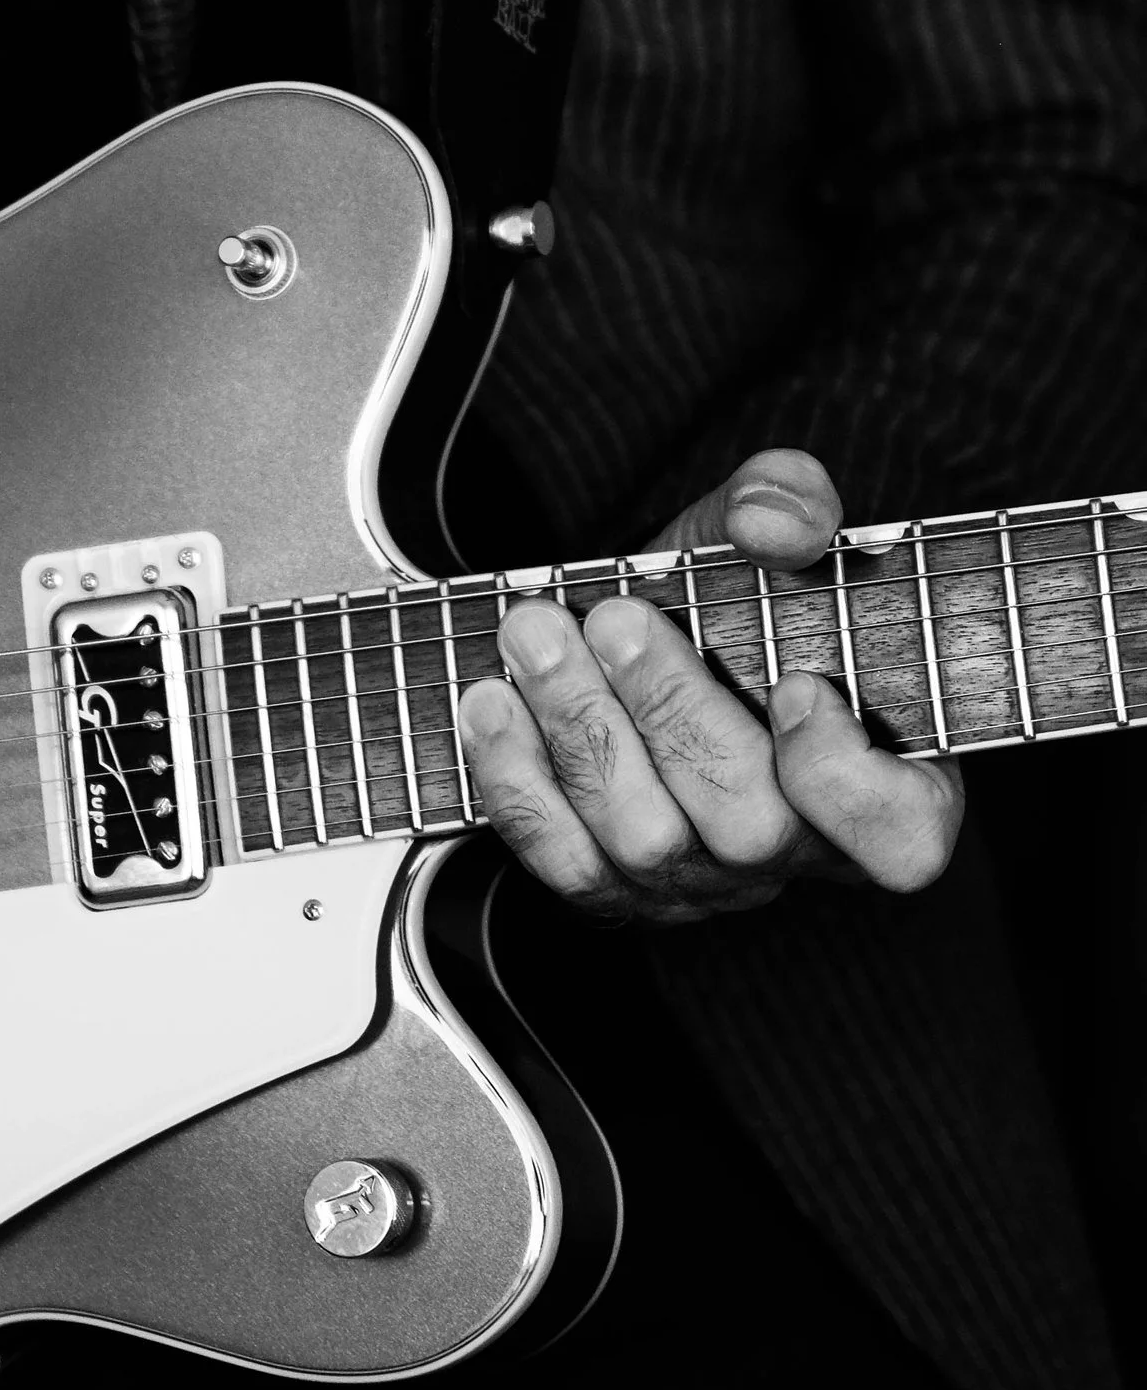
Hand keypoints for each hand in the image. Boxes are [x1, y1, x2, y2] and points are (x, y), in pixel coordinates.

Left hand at [453, 447, 964, 922]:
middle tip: (615, 618)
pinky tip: (491, 702)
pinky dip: (519, 782)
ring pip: (647, 845)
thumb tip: (773, 521)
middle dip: (672, 713)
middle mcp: (796, 851)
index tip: (792, 684)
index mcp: (882, 783)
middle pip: (750, 829)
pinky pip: (565, 865)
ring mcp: (704, 882)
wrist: (637, 627)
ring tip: (534, 635)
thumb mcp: (762, 526)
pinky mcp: (616, 889)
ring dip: (581, 731)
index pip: (898, 838)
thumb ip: (787, 499)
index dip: (845, 778)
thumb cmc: (730, 590)